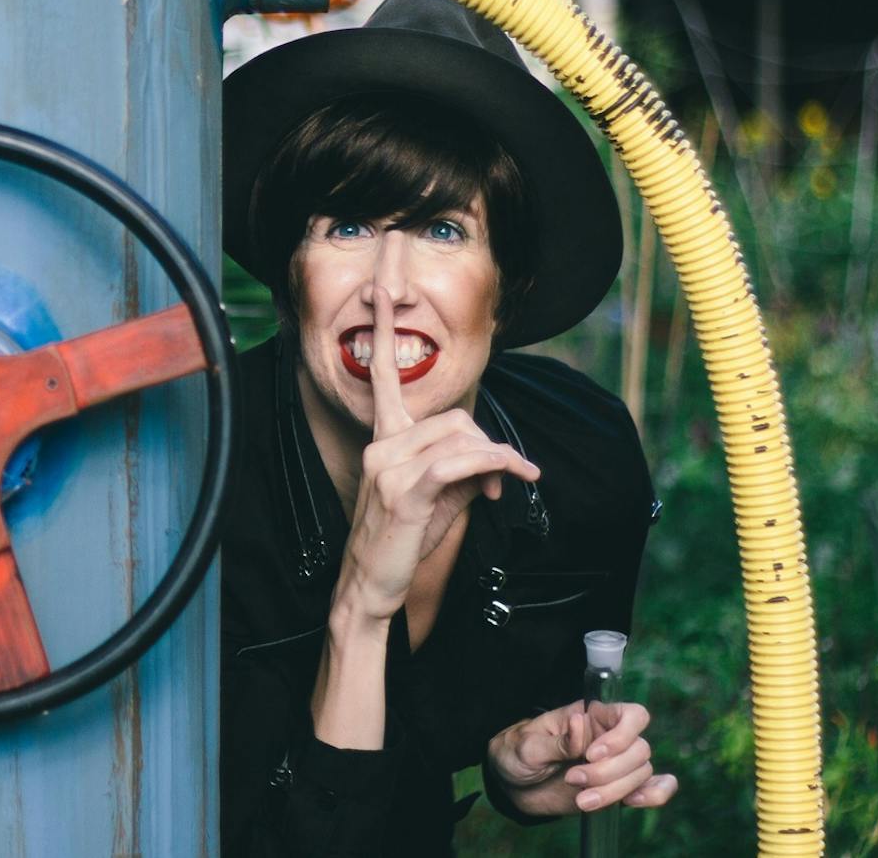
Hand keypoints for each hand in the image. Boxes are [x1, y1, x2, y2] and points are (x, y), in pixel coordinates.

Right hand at [336, 299, 540, 621]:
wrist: (370, 587)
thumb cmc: (401, 542)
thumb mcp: (438, 499)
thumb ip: (465, 470)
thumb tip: (500, 464)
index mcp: (382, 439)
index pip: (382, 376)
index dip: (384, 330)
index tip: (381, 289)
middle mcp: (381, 444)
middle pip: (453, 416)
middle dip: (490, 445)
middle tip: (507, 478)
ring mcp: (389, 467)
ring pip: (461, 437)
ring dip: (499, 460)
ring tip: (507, 487)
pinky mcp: (406, 492)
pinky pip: (458, 462)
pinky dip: (493, 466)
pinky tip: (507, 479)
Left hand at [487, 699, 678, 817]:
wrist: (513, 785)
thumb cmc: (517, 754)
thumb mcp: (527, 745)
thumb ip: (557, 741)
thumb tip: (581, 724)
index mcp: (590, 717)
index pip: (631, 715)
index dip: (621, 735)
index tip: (592, 754)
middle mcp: (609, 738)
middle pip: (639, 749)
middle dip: (609, 771)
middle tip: (573, 779)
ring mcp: (616, 764)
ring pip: (641, 773)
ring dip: (614, 790)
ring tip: (581, 799)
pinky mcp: (617, 789)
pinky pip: (651, 789)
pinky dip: (653, 796)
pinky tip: (633, 802)